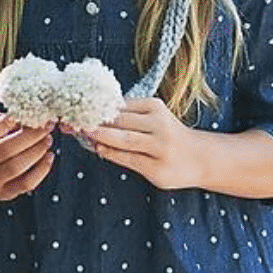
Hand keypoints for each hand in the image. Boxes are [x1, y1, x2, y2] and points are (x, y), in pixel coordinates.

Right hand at [0, 113, 55, 201]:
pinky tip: (48, 157)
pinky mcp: (2, 194)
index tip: (26, 113)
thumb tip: (25, 118)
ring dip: (37, 151)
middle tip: (45, 125)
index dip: (10, 122)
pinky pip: (26, 184)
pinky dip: (41, 170)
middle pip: (6, 150)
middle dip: (31, 135)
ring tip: (47, 138)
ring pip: (17, 167)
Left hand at [83, 98, 207, 191]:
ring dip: (100, 136)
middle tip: (73, 120)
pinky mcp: (157, 167)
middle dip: (95, 121)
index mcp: (155, 107)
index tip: (78, 106)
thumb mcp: (154, 118)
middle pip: (120, 121)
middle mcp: (159, 125)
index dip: (98, 106)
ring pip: (123, 139)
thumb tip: (95, 116)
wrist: (199, 157)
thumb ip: (129, 116)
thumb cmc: (169, 135)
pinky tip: (99, 149)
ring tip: (83, 133)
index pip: (120, 105)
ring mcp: (159, 147)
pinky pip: (128, 159)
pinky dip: (111, 153)